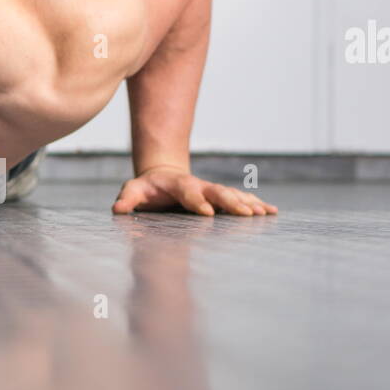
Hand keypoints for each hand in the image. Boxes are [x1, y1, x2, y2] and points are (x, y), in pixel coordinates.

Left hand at [112, 165, 277, 215]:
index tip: (208, 213)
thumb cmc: (146, 188)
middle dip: (232, 202)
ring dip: (249, 203)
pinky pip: (241, 198)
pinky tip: (271, 212)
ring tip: (265, 213)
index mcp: (178, 184)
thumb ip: (127, 199)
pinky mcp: (220, 196)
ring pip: (233, 194)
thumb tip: (118, 208)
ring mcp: (211, 190)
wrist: (163, 175)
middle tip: (247, 214)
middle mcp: (199, 185)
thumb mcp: (133, 190)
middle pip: (218, 192)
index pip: (189, 192)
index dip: (198, 202)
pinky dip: (256, 204)